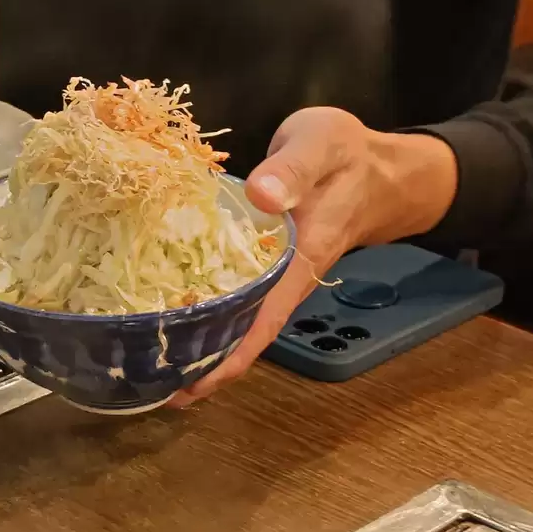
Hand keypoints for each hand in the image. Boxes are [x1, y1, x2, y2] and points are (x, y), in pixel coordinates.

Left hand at [178, 108, 459, 406]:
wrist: (379, 165)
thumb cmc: (346, 152)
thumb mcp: (321, 144)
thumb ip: (293, 168)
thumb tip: (261, 197)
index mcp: (304, 255)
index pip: (265, 319)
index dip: (229, 355)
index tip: (191, 386)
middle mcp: (291, 275)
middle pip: (248, 332)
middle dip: (206, 364)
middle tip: (153, 387)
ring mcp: (281, 273)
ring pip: (242, 319)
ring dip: (205, 342)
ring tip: (156, 365)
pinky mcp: (271, 261)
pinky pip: (240, 296)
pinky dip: (210, 311)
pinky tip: (178, 315)